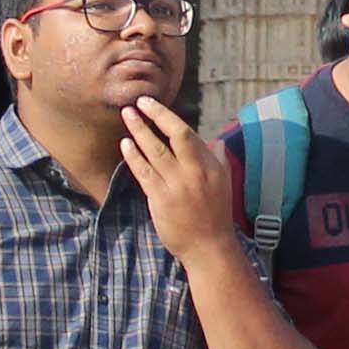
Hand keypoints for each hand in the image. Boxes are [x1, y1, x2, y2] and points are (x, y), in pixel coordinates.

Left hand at [118, 96, 239, 266]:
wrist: (209, 246)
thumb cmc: (215, 214)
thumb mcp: (224, 182)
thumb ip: (218, 159)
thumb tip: (214, 141)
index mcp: (210, 166)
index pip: (187, 133)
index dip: (167, 116)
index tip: (152, 104)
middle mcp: (195, 172)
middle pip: (173, 136)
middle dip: (154, 116)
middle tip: (137, 102)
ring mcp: (177, 185)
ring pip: (155, 151)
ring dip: (139, 131)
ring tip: (127, 116)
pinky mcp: (161, 199)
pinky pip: (144, 172)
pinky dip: (134, 156)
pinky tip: (125, 145)